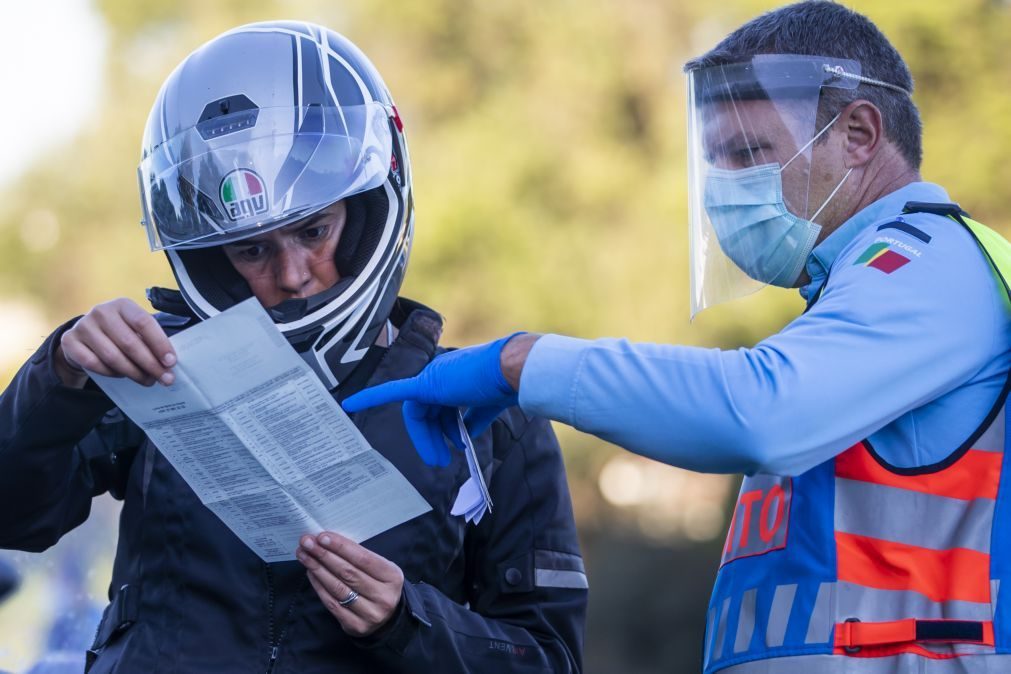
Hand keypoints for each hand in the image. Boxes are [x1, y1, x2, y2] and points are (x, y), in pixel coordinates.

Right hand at [58, 298, 175, 387]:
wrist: (85, 336)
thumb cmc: (119, 333)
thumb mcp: (134, 328)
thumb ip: (149, 340)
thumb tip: (168, 363)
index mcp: (122, 304)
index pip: (144, 323)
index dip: (159, 343)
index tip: (171, 362)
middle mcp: (101, 311)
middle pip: (129, 343)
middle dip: (150, 364)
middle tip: (164, 379)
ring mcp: (83, 326)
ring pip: (112, 356)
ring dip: (133, 372)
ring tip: (147, 380)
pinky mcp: (69, 341)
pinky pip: (94, 364)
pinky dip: (111, 373)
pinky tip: (122, 375)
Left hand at [296, 532, 404, 637]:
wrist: (388, 617)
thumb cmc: (379, 584)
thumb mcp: (380, 568)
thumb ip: (359, 557)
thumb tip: (328, 541)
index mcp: (393, 577)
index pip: (363, 558)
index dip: (341, 547)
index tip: (322, 537)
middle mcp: (383, 596)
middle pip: (348, 573)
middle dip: (324, 555)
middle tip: (307, 543)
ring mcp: (370, 614)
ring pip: (338, 588)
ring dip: (317, 569)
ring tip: (304, 555)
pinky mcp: (355, 626)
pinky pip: (332, 603)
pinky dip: (319, 586)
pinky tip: (311, 573)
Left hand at [341, 334, 523, 465]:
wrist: (511, 371)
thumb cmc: (505, 385)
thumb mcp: (488, 406)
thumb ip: (474, 418)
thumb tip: (466, 435)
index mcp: (453, 376)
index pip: (440, 406)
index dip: (445, 428)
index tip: (453, 446)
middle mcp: (439, 373)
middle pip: (426, 412)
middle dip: (432, 438)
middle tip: (441, 461)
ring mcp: (432, 376)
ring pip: (419, 413)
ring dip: (427, 440)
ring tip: (441, 460)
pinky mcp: (426, 383)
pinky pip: (394, 392)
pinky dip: (371, 397)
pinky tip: (349, 405)